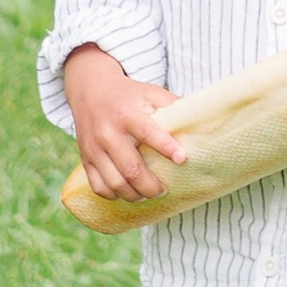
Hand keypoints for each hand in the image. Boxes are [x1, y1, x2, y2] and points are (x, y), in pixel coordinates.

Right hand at [62, 45, 186, 199]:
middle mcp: (108, 132)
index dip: (166, 147)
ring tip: (148, 194)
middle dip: (151, 185)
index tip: (182, 158)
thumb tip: (201, 120)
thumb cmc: (128, 95)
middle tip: (164, 189)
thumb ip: (173, 105)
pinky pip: (98, 186)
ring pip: (114, 182)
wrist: (91, 90)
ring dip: (134, 195)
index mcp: (127, 113)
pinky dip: (113, 195)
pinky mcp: (85, 158)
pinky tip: (127, 192)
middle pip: (131, 168)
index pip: (147, 132)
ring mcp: (94, 148)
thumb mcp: (151, 92)